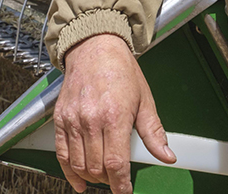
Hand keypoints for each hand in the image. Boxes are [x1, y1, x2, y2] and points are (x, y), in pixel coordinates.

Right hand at [53, 34, 175, 192]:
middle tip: (117, 179)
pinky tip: (79, 181)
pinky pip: (61, 154)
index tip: (125, 192)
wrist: (94, 47)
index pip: (116, 163)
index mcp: (115, 115)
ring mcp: (73, 119)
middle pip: (97, 168)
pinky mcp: (59, 118)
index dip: (121, 185)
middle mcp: (91, 119)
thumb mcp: (144, 99)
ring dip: (91, 177)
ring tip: (102, 177)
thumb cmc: (121, 70)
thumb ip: (153, 132)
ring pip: (79, 164)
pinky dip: (69, 172)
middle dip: (109, 181)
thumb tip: (167, 157)